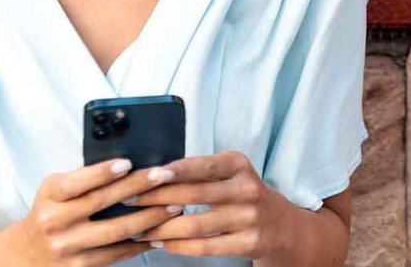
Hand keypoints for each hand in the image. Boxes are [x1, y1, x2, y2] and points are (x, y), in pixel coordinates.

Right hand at [3, 157, 189, 265]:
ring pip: (115, 231)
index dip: (102, 172)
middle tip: (164, 176)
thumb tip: (126, 165)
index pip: (77, 182)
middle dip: (137, 187)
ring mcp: (69, 248)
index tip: (128, 162)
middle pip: (101, 203)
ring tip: (172, 206)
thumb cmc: (49, 213)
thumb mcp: (54, 190)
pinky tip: (157, 232)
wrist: (28, 255)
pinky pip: (116, 254)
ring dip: (148, 217)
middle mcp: (56, 222)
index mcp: (50, 196)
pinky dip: (139, 243)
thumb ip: (82, 179)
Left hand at [118, 150, 292, 259]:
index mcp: (238, 164)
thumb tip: (153, 174)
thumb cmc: (242, 193)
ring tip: (137, 228)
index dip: (173, 171)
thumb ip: (199, 172)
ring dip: (161, 227)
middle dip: (156, 198)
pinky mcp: (249, 243)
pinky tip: (160, 242)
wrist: (282, 226)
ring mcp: (250, 217)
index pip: (201, 166)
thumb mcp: (229, 173)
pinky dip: (179, 245)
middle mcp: (247, 188)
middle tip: (128, 200)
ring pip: (195, 224)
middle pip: (193, 195)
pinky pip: (206, 246)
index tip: (147, 174)